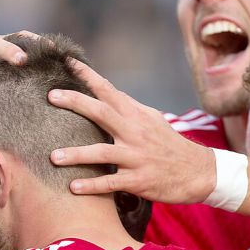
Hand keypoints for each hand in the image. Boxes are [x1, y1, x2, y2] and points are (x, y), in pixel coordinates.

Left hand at [48, 59, 214, 203]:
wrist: (199, 172)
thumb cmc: (168, 144)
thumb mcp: (151, 119)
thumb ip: (127, 107)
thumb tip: (105, 91)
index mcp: (135, 115)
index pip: (108, 89)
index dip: (87, 75)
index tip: (67, 61)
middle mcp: (135, 132)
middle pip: (101, 113)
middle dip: (75, 103)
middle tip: (51, 96)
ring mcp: (136, 157)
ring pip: (102, 152)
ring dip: (76, 154)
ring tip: (53, 157)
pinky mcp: (139, 180)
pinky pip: (111, 183)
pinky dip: (92, 185)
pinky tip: (73, 187)